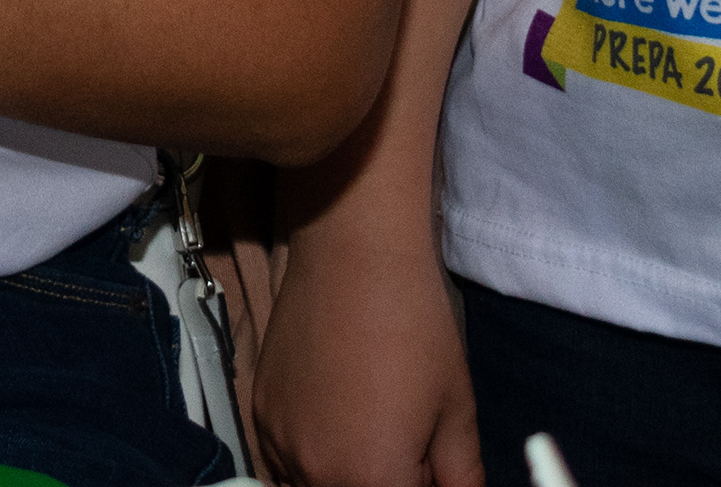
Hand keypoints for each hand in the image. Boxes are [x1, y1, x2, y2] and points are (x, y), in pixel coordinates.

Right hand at [248, 228, 479, 485]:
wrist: (353, 256)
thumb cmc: (414, 326)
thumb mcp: (456, 410)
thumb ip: (460, 476)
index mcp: (370, 478)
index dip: (424, 483)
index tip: (431, 464)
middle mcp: (314, 471)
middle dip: (386, 480)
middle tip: (410, 446)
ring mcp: (278, 441)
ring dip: (347, 475)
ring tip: (375, 426)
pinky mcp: (260, 412)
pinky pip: (283, 460)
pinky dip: (313, 455)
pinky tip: (340, 413)